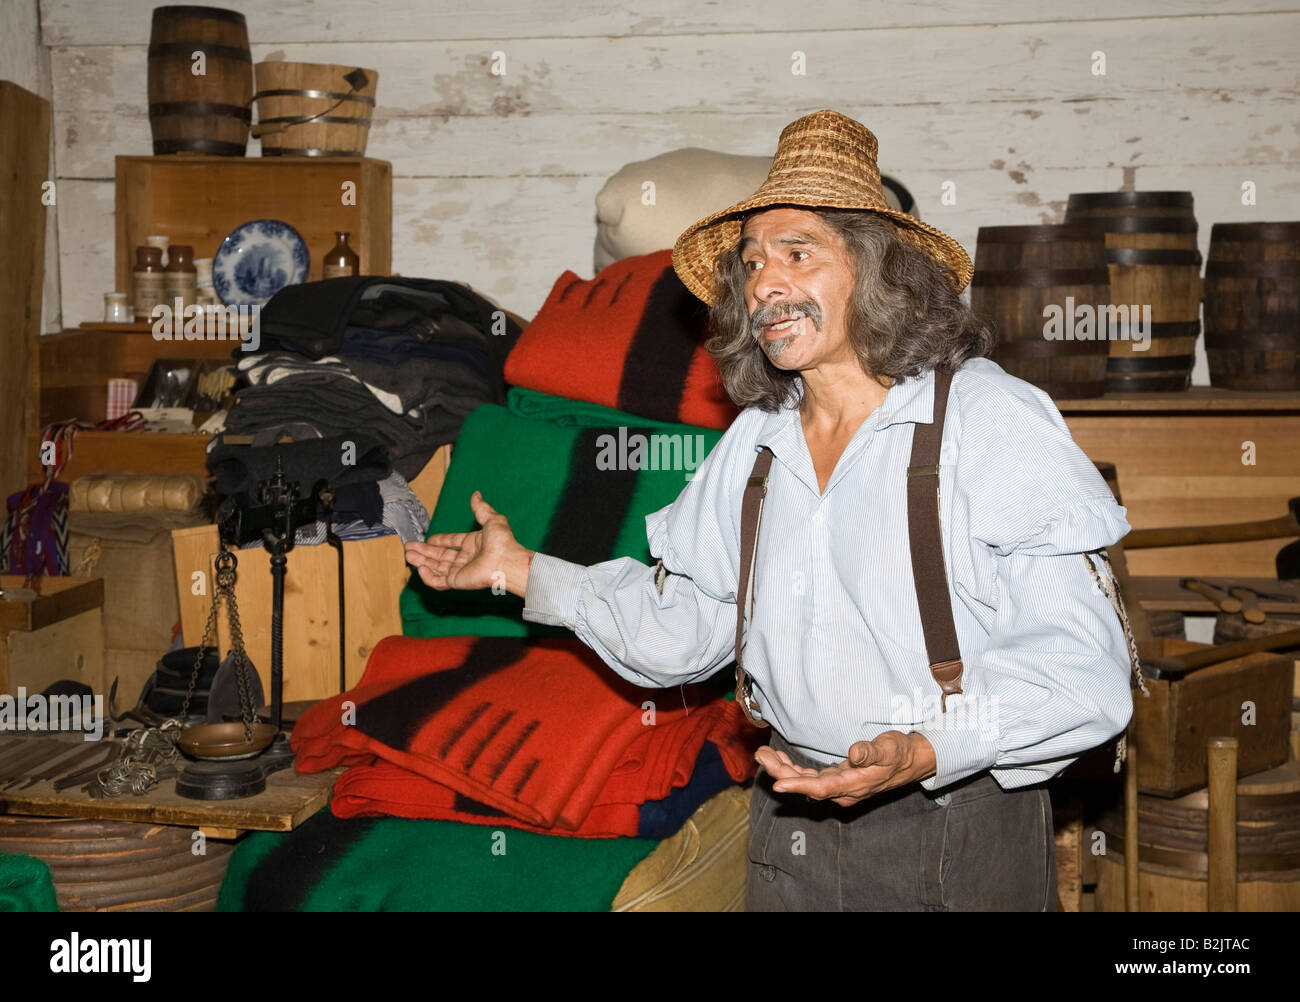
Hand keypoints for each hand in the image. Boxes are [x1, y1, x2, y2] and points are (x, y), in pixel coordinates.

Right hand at [404, 490, 533, 596]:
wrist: (506, 561)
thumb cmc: (502, 542)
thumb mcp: (492, 519)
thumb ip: (481, 508)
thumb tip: (476, 494)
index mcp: (474, 545)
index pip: (452, 543)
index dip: (440, 541)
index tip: (429, 538)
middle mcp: (466, 559)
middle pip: (440, 556)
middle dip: (424, 551)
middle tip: (409, 547)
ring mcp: (461, 572)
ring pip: (436, 568)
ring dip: (421, 561)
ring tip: (408, 555)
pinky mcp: (456, 582)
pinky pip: (438, 582)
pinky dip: (427, 577)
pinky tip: (419, 568)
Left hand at [754, 731, 937, 807]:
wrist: (909, 761)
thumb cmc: (899, 753)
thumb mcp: (889, 748)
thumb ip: (871, 752)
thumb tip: (854, 753)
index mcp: (854, 785)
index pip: (821, 789)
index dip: (798, 786)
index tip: (777, 785)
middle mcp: (843, 791)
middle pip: (806, 786)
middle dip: (781, 773)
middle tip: (760, 755)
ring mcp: (838, 787)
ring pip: (804, 782)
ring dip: (783, 770)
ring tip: (762, 754)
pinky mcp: (836, 780)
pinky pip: (809, 778)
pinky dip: (793, 769)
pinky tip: (779, 760)